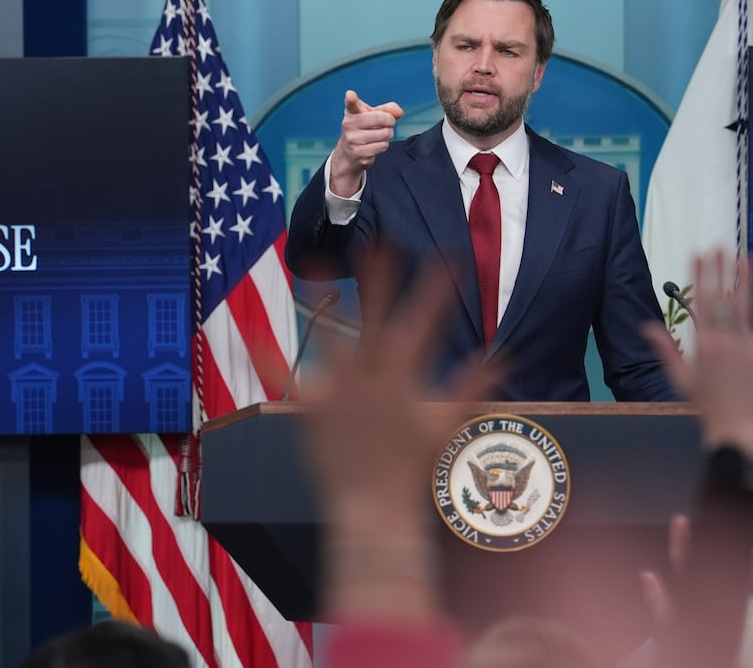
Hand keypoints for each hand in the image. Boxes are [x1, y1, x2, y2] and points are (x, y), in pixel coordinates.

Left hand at [299, 251, 498, 619]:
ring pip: (329, 337)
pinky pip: (284, 376)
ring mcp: (338, 393)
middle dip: (380, 280)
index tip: (446, 258)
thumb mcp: (444, 425)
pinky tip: (251, 329)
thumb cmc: (411, 470)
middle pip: (376, 321)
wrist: (374, 511)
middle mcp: (371, 380)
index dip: (435, 290)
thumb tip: (501, 358)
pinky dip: (267, 354)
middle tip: (380, 241)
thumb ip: (470, 387)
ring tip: (313, 262)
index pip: (424, 324)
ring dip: (321, 300)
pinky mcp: (310, 409)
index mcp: (404, 380)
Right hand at [329, 90, 403, 197]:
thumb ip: (388, 109)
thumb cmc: (363, 129)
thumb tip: (398, 112)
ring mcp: (353, 140)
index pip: (351, 104)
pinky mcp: (359, 154)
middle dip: (390, 121)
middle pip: (380, 118)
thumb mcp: (373, 115)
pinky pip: (382, 146)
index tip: (350, 95)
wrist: (349, 153)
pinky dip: (384, 145)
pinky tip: (375, 145)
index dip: (351, 98)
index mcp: (351, 112)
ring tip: (379, 135)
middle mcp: (349, 125)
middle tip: (388, 123)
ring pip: (385, 133)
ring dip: (388, 134)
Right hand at [641, 250, 752, 462]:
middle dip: (719, 270)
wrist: (735, 427)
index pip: (700, 301)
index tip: (699, 255)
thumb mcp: (679, 376)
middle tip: (719, 246)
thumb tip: (646, 327)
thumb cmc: (705, 404)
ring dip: (746, 280)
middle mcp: (724, 340)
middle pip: (722, 297)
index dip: (700, 276)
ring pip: (746, 306)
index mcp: (702, 344)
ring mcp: (748, 345)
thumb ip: (665, 348)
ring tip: (746, 257)